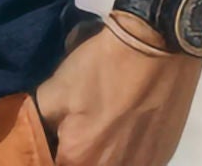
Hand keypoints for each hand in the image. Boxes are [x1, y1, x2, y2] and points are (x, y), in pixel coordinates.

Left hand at [30, 14, 201, 165]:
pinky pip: (136, 161)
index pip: (53, 165)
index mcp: (79, 159)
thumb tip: (39, 130)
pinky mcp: (162, 157)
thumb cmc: (102, 67)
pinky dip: (128, 150)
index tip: (56, 136)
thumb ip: (41, 117)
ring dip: (105, 152)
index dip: (52, 151)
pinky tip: (129, 124)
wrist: (157, 47)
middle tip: (81, 124)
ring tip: (106, 122)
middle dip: (80, 151)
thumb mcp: (58, 86)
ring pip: (112, 165)